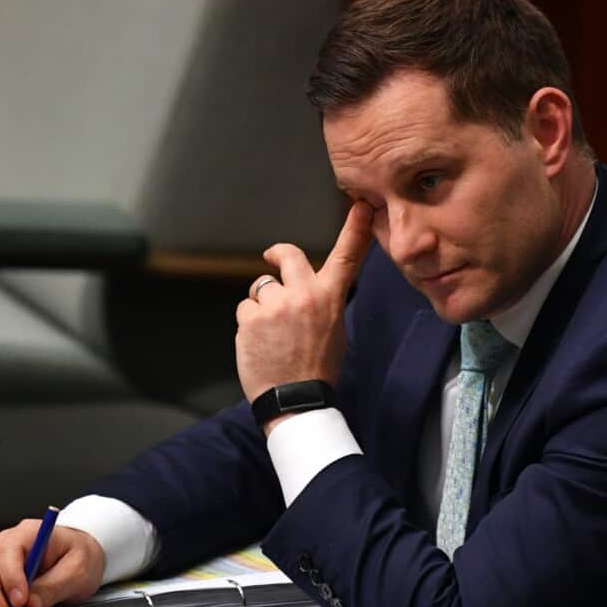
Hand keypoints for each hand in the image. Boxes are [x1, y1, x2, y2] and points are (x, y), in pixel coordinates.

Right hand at [0, 521, 105, 606]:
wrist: (83, 556)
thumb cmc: (80, 556)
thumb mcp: (78, 572)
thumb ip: (54, 587)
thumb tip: (31, 605)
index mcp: (30, 532)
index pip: (9, 550)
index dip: (10, 577)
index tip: (20, 600)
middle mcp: (9, 540)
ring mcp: (0, 556)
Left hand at [236, 202, 372, 428]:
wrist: (295, 400)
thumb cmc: (316, 369)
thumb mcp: (334, 331)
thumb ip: (322, 303)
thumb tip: (308, 290)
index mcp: (330, 298)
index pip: (347, 256)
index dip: (355, 229)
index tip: (361, 205)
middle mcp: (304, 295)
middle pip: (288, 255)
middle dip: (278, 254)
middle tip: (273, 258)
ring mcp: (276, 304)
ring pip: (261, 288)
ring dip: (262, 305)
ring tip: (271, 333)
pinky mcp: (251, 317)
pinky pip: (246, 309)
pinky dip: (249, 323)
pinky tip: (260, 343)